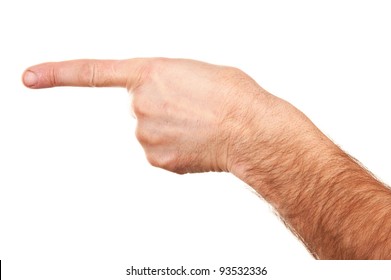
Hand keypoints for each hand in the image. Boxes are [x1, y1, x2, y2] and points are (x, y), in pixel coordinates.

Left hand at [22, 58, 286, 174]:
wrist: (251, 129)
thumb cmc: (233, 96)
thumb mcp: (198, 72)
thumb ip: (169, 82)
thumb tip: (164, 103)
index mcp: (151, 73)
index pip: (95, 72)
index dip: (60, 74)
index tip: (30, 78)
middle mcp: (141, 104)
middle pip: (142, 107)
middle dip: (164, 107)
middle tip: (194, 108)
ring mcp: (146, 135)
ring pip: (151, 131)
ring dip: (172, 128)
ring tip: (201, 126)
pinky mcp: (157, 160)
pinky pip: (160, 151)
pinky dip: (177, 148)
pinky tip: (198, 143)